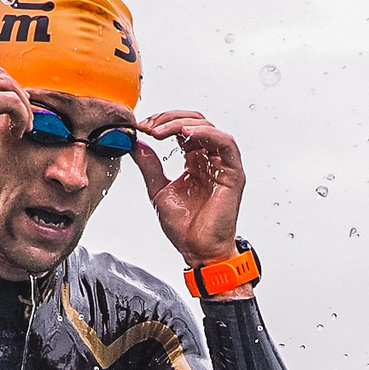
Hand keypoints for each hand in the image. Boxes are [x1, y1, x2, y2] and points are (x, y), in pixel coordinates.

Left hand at [130, 110, 244, 264]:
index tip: (141, 127)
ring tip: (160, 131)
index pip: (182, 129)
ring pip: (208, 127)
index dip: (162, 122)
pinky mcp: (233, 173)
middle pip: (194, 121)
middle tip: (148, 126)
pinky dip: (206, 133)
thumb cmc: (185, 228)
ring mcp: (223, 164)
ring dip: (181, 123)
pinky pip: (225, 143)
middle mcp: (210, 159)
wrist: (197, 250)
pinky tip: (185, 134)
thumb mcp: (158, 190)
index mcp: (195, 161)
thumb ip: (149, 165)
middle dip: (168, 119)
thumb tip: (136, 143)